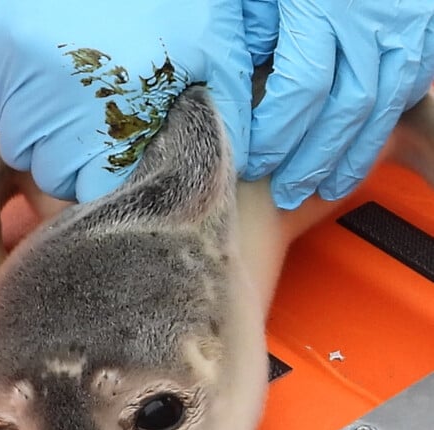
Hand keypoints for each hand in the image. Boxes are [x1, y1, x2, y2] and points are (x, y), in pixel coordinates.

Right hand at [0, 0, 252, 202]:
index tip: (124, 165)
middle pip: (52, 178)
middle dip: (78, 163)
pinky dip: (18, 105)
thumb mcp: (217, 59)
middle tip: (107, 128)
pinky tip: (52, 83)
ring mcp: (15, 76)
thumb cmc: (182, 0)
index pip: (94, 196)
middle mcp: (53, 104)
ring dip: (45, 136)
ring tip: (80, 102)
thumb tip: (232, 176)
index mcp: (112, 117)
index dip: (111, 185)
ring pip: (19, 146)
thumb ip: (223, 122)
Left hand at [243, 0, 433, 208]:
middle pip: (346, 108)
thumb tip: (235, 85)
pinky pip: (414, 82)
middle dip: (314, 158)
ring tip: (327, 186)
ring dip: (356, 153)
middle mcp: (375, 17)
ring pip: (385, 104)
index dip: (278, 134)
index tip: (255, 160)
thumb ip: (251, 28)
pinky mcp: (430, 23)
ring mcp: (410, 21)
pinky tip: (367, 143)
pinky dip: (389, 118)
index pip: (302, 90)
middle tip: (287, 190)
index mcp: (325, 4)